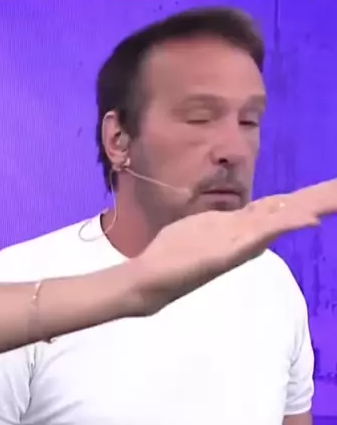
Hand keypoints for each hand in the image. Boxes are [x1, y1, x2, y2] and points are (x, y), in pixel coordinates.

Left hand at [130, 179, 336, 315]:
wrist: (151, 280)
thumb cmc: (176, 253)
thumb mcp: (208, 226)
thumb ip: (232, 219)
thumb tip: (254, 211)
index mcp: (244, 227)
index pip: (283, 206)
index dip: (311, 197)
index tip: (336, 188)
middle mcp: (249, 235)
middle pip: (290, 211)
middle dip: (321, 200)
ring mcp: (241, 243)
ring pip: (282, 220)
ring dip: (310, 209)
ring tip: (335, 202)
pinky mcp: (230, 252)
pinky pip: (262, 234)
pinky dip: (287, 224)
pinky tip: (308, 220)